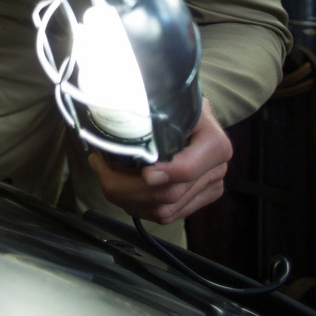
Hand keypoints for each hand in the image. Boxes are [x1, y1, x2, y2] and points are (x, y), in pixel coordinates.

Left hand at [87, 98, 231, 224]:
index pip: (187, 168)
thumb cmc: (176, 104)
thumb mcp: (168, 99)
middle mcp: (217, 170)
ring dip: (126, 199)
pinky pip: (166, 215)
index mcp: (214, 144)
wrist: (194, 114)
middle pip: (169, 194)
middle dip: (125, 186)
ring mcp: (208, 188)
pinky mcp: (199, 200)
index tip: (139, 171)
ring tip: (104, 176)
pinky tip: (122, 191)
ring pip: (163, 210)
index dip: (162, 173)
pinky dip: (137, 206)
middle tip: (98, 165)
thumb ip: (152, 111)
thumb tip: (121, 119)